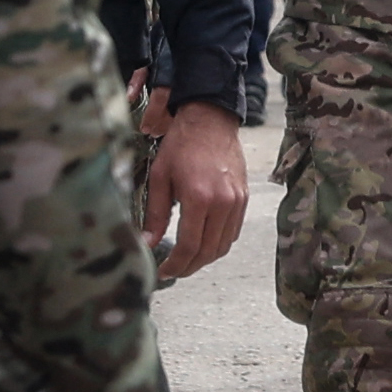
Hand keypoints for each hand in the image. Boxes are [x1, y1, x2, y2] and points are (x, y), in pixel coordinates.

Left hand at [143, 102, 247, 276]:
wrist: (210, 120)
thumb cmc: (181, 145)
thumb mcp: (160, 177)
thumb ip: (155, 214)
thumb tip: (147, 243)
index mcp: (199, 198)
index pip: (189, 246)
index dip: (175, 265)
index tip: (163, 271)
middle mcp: (222, 203)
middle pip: (208, 251)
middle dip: (189, 267)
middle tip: (173, 271)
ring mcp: (237, 201)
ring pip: (223, 245)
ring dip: (205, 258)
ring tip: (186, 260)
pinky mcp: (243, 198)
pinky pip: (233, 232)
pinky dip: (218, 243)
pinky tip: (203, 242)